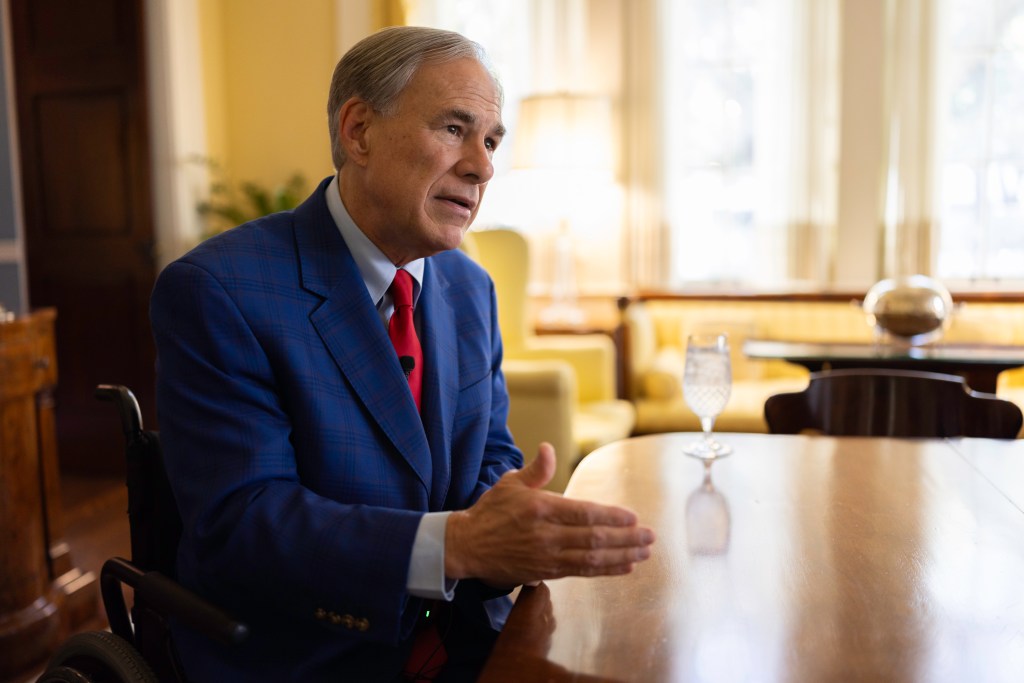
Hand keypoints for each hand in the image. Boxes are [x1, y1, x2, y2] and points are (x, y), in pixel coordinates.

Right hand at [444, 443, 655, 586]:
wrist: (467, 546)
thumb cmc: (490, 512)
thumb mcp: (511, 483)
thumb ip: (536, 469)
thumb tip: (549, 449)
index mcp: (540, 508)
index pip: (584, 513)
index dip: (611, 516)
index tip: (633, 517)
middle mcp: (547, 535)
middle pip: (594, 538)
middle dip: (626, 538)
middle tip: (650, 536)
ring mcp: (547, 556)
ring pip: (592, 558)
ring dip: (622, 556)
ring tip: (644, 552)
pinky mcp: (546, 572)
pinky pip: (582, 572)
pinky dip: (606, 570)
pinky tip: (625, 566)